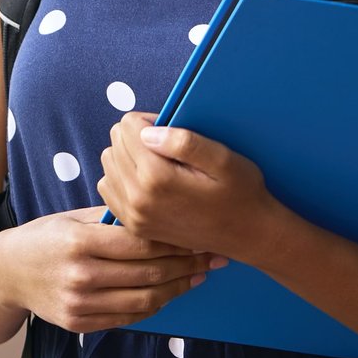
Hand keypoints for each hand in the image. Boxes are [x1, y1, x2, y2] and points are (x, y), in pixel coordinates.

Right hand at [0, 205, 225, 332]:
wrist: (4, 274)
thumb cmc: (43, 237)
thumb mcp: (70, 217)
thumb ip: (109, 218)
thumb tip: (156, 211)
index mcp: (78, 241)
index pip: (140, 242)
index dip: (175, 240)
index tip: (199, 233)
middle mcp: (80, 275)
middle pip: (148, 272)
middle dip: (187, 263)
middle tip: (212, 255)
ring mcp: (80, 303)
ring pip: (145, 298)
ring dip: (179, 287)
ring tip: (200, 275)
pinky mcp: (80, 323)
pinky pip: (130, 317)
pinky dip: (156, 305)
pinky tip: (171, 291)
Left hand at [98, 112, 278, 261]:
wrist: (248, 236)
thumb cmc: (240, 194)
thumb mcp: (224, 159)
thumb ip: (184, 142)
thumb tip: (147, 133)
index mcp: (157, 178)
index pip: (127, 126)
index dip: (150, 121)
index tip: (171, 132)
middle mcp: (138, 199)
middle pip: (115, 142)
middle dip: (137, 137)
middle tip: (168, 147)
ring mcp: (134, 216)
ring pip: (108, 164)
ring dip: (128, 157)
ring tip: (159, 164)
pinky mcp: (134, 226)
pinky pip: (109, 188)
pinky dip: (122, 178)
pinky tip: (148, 181)